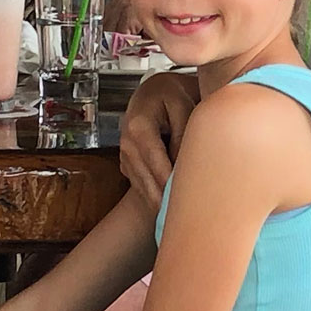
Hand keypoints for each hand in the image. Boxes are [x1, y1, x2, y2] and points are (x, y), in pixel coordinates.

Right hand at [119, 69, 201, 208]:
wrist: (155, 92)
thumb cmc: (172, 96)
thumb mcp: (184, 107)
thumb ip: (184, 135)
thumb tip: (183, 165)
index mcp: (139, 127)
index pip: (156, 164)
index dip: (170, 185)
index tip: (186, 203)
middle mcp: (127, 143)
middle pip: (146, 181)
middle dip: (164, 201)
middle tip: (184, 219)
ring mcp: (124, 154)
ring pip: (142, 187)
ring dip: (158, 203)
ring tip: (178, 218)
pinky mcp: (127, 163)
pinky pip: (140, 185)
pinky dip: (153, 196)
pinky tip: (168, 207)